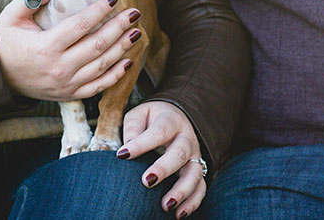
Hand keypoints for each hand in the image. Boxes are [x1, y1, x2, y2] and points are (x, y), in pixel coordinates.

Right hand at [0, 0, 141, 100]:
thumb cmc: (7, 43)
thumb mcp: (10, 18)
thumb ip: (29, 0)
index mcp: (45, 47)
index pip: (79, 26)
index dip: (98, 11)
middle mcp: (59, 67)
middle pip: (97, 45)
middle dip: (119, 27)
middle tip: (134, 12)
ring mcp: (66, 83)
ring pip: (102, 65)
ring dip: (122, 48)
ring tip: (136, 31)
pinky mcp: (70, 93)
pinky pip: (98, 87)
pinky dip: (116, 75)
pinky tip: (128, 61)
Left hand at [118, 101, 205, 217]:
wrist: (176, 117)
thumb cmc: (153, 119)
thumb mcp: (140, 115)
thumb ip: (133, 129)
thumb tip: (127, 150)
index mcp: (171, 120)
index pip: (158, 131)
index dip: (141, 143)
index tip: (122, 155)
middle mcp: (186, 138)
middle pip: (180, 153)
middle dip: (164, 169)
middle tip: (146, 181)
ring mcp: (194, 155)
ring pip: (194, 173)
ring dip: (182, 190)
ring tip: (166, 205)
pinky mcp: (197, 170)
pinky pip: (201, 188)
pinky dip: (192, 203)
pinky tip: (179, 214)